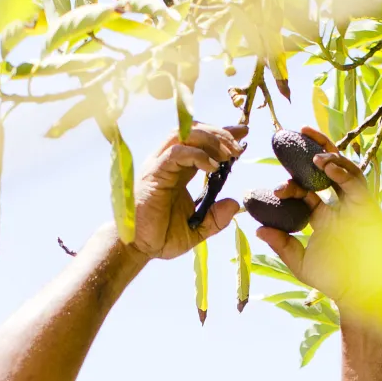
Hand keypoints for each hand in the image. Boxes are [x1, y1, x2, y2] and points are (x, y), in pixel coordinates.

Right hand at [128, 123, 247, 259]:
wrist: (138, 249)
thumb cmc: (161, 238)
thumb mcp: (197, 230)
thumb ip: (216, 219)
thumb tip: (234, 204)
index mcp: (180, 171)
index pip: (202, 143)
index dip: (223, 134)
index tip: (244, 133)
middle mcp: (169, 163)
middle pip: (195, 131)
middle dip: (220, 133)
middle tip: (239, 147)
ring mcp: (160, 166)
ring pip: (185, 135)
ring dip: (210, 139)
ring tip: (228, 154)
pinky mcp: (154, 174)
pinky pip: (176, 153)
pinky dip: (197, 155)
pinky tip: (212, 167)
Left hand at [253, 127, 381, 316]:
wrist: (361, 293)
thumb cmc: (334, 280)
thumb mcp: (300, 262)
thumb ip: (282, 244)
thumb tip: (258, 228)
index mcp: (323, 215)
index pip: (305, 189)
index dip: (291, 183)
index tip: (276, 188)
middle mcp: (339, 205)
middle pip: (328, 169)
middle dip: (315, 147)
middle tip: (297, 131)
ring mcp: (354, 204)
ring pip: (344, 168)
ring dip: (330, 155)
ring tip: (312, 151)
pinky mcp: (367, 206)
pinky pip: (356, 183)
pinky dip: (342, 171)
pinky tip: (327, 165)